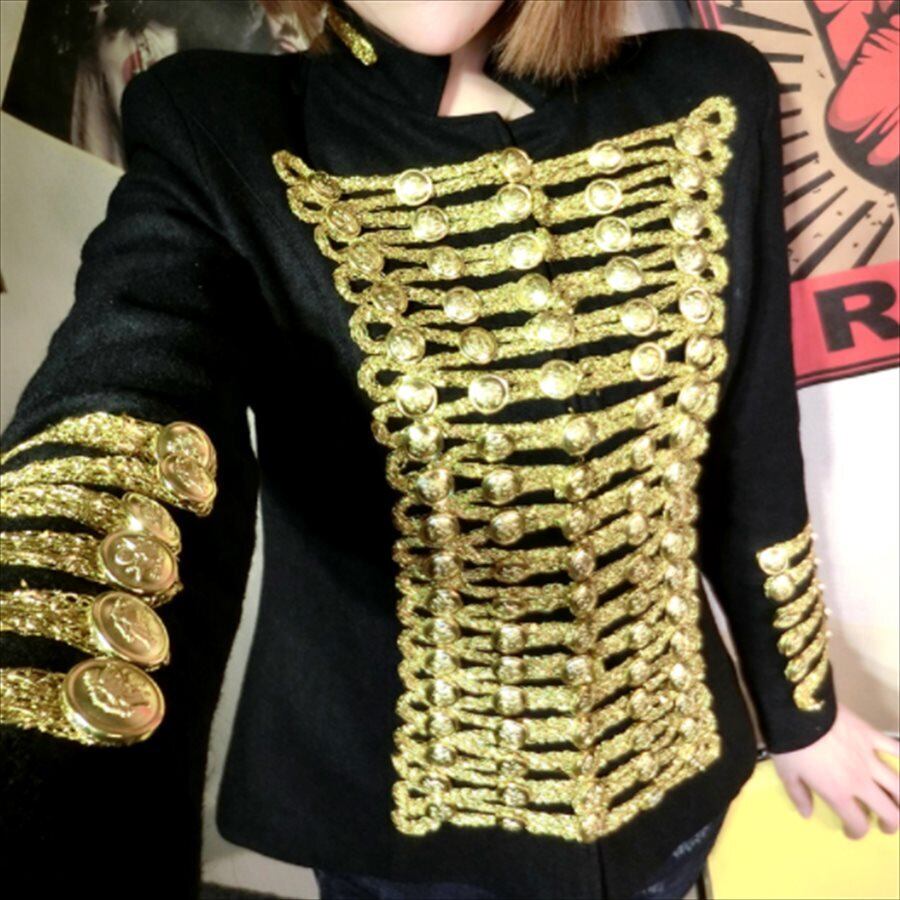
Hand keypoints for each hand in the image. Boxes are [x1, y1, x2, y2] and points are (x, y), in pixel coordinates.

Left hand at [770, 702, 899, 838]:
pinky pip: (896, 749)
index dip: (857, 832)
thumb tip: (807, 814)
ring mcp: (869, 758)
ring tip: (898, 804)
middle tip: (885, 824)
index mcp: (838, 793)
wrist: (797, 710)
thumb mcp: (786, 773)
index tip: (851, 831)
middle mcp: (860, 781)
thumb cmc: (790, 744)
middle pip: (890, 812)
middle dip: (891, 824)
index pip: (858, 823)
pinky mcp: (871, 735)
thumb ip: (798, 795)